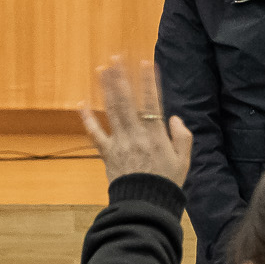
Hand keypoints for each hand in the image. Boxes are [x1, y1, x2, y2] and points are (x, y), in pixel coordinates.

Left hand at [81, 57, 193, 186]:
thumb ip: (182, 138)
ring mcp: (119, 143)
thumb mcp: (184, 161)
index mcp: (156, 135)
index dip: (148, 82)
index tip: (145, 63)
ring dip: (106, 89)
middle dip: (121, 78)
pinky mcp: (107, 153)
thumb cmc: (167, 183)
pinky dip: (87, 119)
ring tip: (102, 70)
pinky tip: (80, 104)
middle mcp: (136, 135)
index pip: (152, 102)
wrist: (144, 205)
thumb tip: (174, 119)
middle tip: (116, 58)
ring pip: (112, 110)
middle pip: (127, 101)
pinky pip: (95, 134)